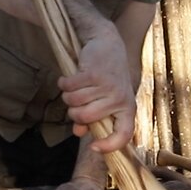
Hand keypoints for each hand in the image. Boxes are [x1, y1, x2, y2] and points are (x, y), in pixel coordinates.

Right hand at [58, 32, 135, 152]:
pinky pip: (68, 87)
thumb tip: (79, 132)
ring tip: (76, 85)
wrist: (107, 42)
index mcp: (127, 108)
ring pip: (73, 102)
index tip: (93, 147)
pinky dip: (63, 82)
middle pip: (84, 117)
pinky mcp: (92, 74)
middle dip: (73, 111)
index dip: (109, 146)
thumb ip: (94, 117)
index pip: (123, 134)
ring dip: (68, 94)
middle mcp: (119, 99)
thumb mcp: (107, 98)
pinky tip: (69, 77)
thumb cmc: (107, 75)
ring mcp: (106, 86)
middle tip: (76, 100)